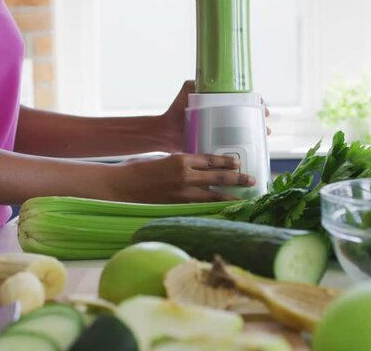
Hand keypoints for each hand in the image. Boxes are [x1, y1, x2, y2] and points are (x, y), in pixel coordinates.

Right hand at [112, 153, 255, 202]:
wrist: (118, 186)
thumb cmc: (136, 169)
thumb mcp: (161, 158)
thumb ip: (179, 163)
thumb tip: (193, 168)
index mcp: (180, 159)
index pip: (209, 160)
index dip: (225, 162)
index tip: (238, 163)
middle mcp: (184, 175)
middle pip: (216, 177)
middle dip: (237, 179)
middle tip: (252, 180)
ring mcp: (180, 193)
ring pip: (211, 195)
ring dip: (230, 197)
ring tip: (244, 199)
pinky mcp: (174, 206)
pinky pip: (199, 208)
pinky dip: (212, 209)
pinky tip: (222, 211)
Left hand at [158, 81, 271, 152]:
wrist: (165, 133)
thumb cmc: (175, 111)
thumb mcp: (187, 92)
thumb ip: (195, 83)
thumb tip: (205, 77)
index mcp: (218, 104)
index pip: (241, 102)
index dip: (254, 104)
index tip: (262, 107)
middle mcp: (221, 117)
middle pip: (246, 118)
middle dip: (258, 121)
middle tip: (265, 126)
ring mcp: (219, 132)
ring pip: (242, 133)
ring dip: (256, 135)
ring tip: (264, 138)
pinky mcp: (215, 144)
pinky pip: (232, 146)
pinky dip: (243, 148)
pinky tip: (252, 151)